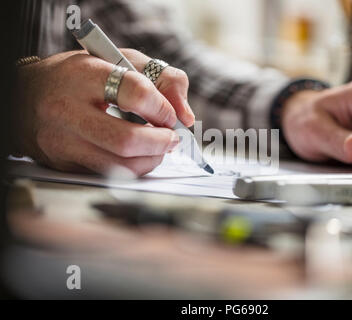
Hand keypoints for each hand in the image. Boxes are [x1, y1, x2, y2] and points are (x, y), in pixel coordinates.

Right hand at [12, 50, 190, 175]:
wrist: (27, 96)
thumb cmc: (81, 77)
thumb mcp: (121, 61)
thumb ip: (162, 79)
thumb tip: (186, 115)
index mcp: (84, 75)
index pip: (135, 93)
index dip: (162, 108)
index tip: (169, 115)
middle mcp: (67, 109)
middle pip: (127, 139)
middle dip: (161, 142)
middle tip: (171, 137)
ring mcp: (62, 141)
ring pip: (119, 164)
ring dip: (151, 159)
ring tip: (159, 146)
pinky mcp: (63, 163)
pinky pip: (108, 174)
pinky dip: (133, 168)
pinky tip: (139, 155)